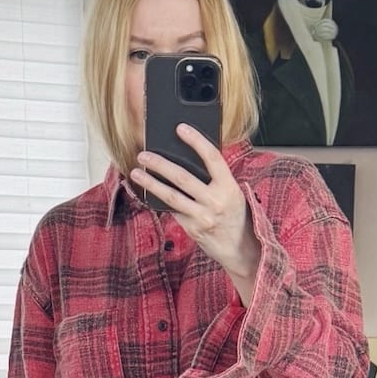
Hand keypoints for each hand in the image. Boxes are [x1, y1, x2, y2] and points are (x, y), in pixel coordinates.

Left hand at [130, 126, 260, 302]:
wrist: (241, 249)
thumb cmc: (235, 217)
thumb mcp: (232, 193)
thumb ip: (216, 179)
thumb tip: (190, 159)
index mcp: (228, 187)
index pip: (212, 158)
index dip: (196, 141)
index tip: (181, 128)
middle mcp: (215, 201)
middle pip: (183, 177)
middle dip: (160, 164)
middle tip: (144, 154)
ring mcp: (202, 216)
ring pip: (171, 196)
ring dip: (151, 183)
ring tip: (136, 172)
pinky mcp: (191, 228)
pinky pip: (172, 210)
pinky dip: (158, 200)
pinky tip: (146, 191)